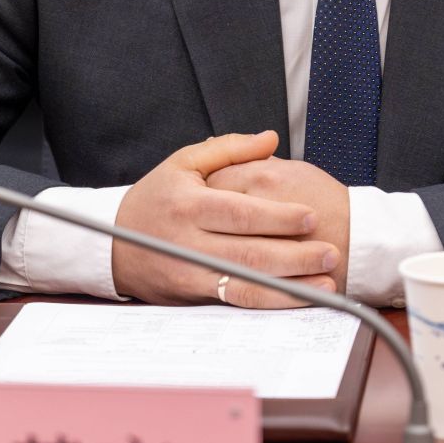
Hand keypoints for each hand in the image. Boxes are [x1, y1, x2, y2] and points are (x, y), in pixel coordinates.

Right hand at [112, 131, 338, 307]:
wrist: (112, 244)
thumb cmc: (154, 198)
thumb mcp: (183, 163)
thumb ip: (229, 148)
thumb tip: (270, 139)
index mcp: (189, 204)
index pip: (241, 213)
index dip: (278, 217)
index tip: (312, 217)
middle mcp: (189, 242)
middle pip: (249, 253)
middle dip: (295, 256)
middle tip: (331, 252)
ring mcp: (191, 274)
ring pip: (245, 285)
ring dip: (290, 288)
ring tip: (326, 285)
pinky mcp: (192, 296)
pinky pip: (235, 302)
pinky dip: (269, 303)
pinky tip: (296, 300)